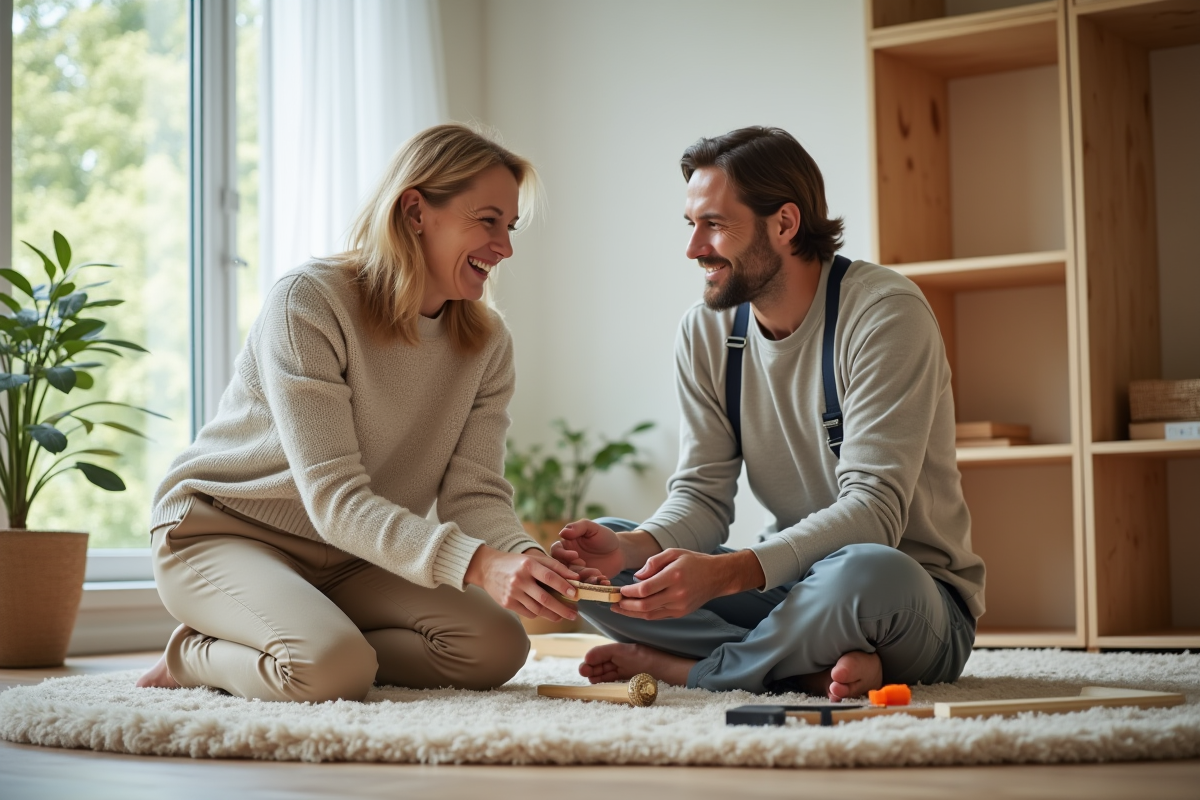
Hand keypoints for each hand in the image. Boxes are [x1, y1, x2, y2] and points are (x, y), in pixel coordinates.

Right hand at [464, 546, 580, 621]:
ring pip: (537, 609)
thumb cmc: (515, 563)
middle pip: (545, 598)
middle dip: (562, 608)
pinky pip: (528, 613)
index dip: (564, 586)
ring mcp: (512, 593)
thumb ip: (554, 566)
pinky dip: (539, 614)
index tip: (576, 594)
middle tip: (574, 614)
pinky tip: (546, 613)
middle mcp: (519, 579)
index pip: (549, 577)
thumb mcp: (533, 559)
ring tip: (563, 616)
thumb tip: (574, 578)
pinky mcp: (507, 603)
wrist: (487, 568)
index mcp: (528, 564)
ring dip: (553, 615)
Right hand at [549, 520, 625, 578]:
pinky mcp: (585, 581)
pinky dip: (594, 584)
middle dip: (572, 569)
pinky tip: (604, 579)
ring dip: (584, 577)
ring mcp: (576, 572)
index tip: (575, 555)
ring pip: (573, 578)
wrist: (619, 552)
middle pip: (561, 568)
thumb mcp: (592, 528)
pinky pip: (586, 585)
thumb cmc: (604, 537)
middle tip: (584, 564)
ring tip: (598, 573)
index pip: (556, 551)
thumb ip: (578, 527)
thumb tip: (562, 532)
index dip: (563, 554)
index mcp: (566, 546)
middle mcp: (567, 560)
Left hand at [614, 548, 763, 619]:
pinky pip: (658, 616)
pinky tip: (633, 610)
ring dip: (631, 613)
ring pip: (650, 614)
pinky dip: (644, 614)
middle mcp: (677, 594)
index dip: (628, 592)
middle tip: (613, 602)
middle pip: (644, 605)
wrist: (717, 576)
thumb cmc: (693, 561)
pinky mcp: (681, 613)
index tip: (620, 590)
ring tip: (619, 608)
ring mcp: (679, 606)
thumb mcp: (673, 553)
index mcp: (674, 576)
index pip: (645, 589)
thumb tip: (637, 578)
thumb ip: (652, 563)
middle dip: (626, 605)